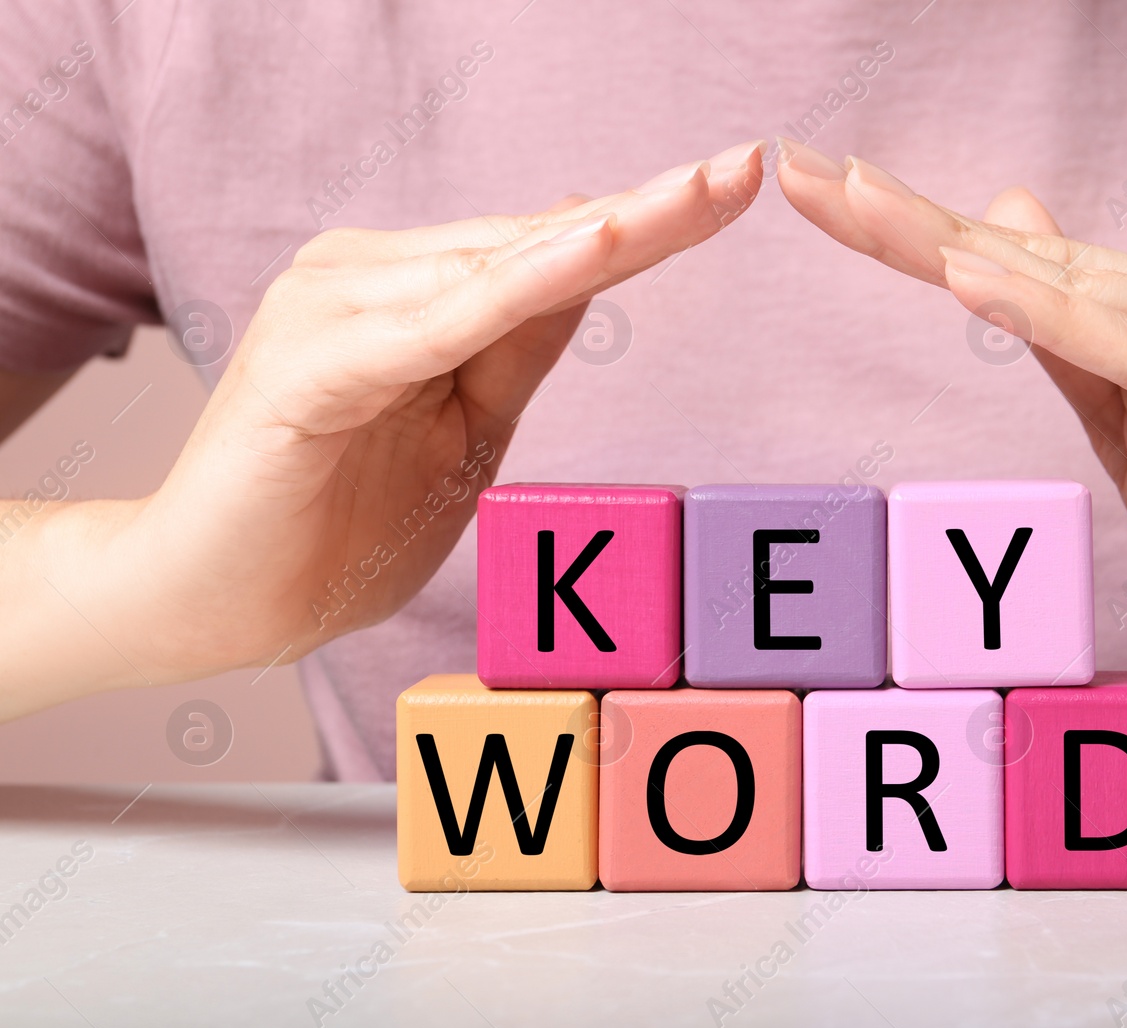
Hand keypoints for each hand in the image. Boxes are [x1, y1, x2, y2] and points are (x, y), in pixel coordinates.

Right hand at [9, 141, 765, 706]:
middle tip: (747, 166)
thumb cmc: (337, 522)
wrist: (219, 603)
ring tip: (705, 190)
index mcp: (406, 293)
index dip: (645, 218)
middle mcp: (365, 276)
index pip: (547, 250)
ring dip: (607, 231)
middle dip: (649, 210)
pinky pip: (438, 322)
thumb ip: (520, 347)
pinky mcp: (310, 363)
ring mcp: (332, 308)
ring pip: (496, 265)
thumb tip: (590, 263)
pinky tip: (597, 247)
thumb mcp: (467, 430)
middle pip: (534, 239)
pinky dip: (521, 283)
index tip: (736, 180)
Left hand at [776, 139, 1126, 665]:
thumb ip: (1065, 343)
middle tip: (792, 165)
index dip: (900, 228)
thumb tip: (997, 243)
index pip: (996, 264)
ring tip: (854, 198)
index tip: (808, 188)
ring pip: (1061, 285)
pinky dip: (1058, 314)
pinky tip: (982, 277)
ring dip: (951, 242)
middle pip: (1008, 255)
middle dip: (895, 214)